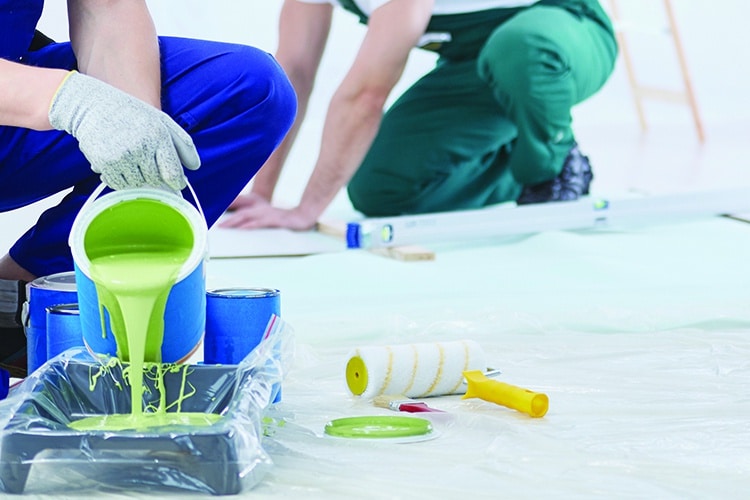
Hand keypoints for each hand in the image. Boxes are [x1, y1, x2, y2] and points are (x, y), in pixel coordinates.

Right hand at [48, 71, 199, 190]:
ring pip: (137, 184)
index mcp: (159, 135)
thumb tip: (195, 167)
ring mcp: (122, 156)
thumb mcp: (161, 120)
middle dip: (153, 176)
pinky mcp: (105, 162)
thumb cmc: (131, 113)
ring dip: (135, 177)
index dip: (175, 182)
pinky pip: (118, 184)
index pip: (173, 173)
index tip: (175, 184)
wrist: (90, 105)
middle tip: (143, 162)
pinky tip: (116, 163)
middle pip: (156, 181)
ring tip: (128, 158)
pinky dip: (119, 179)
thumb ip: (182, 143)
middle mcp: (142, 146)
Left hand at [219, 195, 316, 229]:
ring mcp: (267, 213)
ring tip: (223, 227)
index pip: (236, 203)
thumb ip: (249, 216)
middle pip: (239, 211)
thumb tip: (233, 223)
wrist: (301, 217)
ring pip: (247, 216)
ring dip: (234, 222)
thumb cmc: (280, 217)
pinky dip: (251, 225)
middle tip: (214, 225)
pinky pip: (260, 223)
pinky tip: (243, 228)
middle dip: (226, 218)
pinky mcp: (274, 220)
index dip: (223, 206)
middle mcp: (260, 207)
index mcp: (256, 204)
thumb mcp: (263, 213)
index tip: (209, 212)